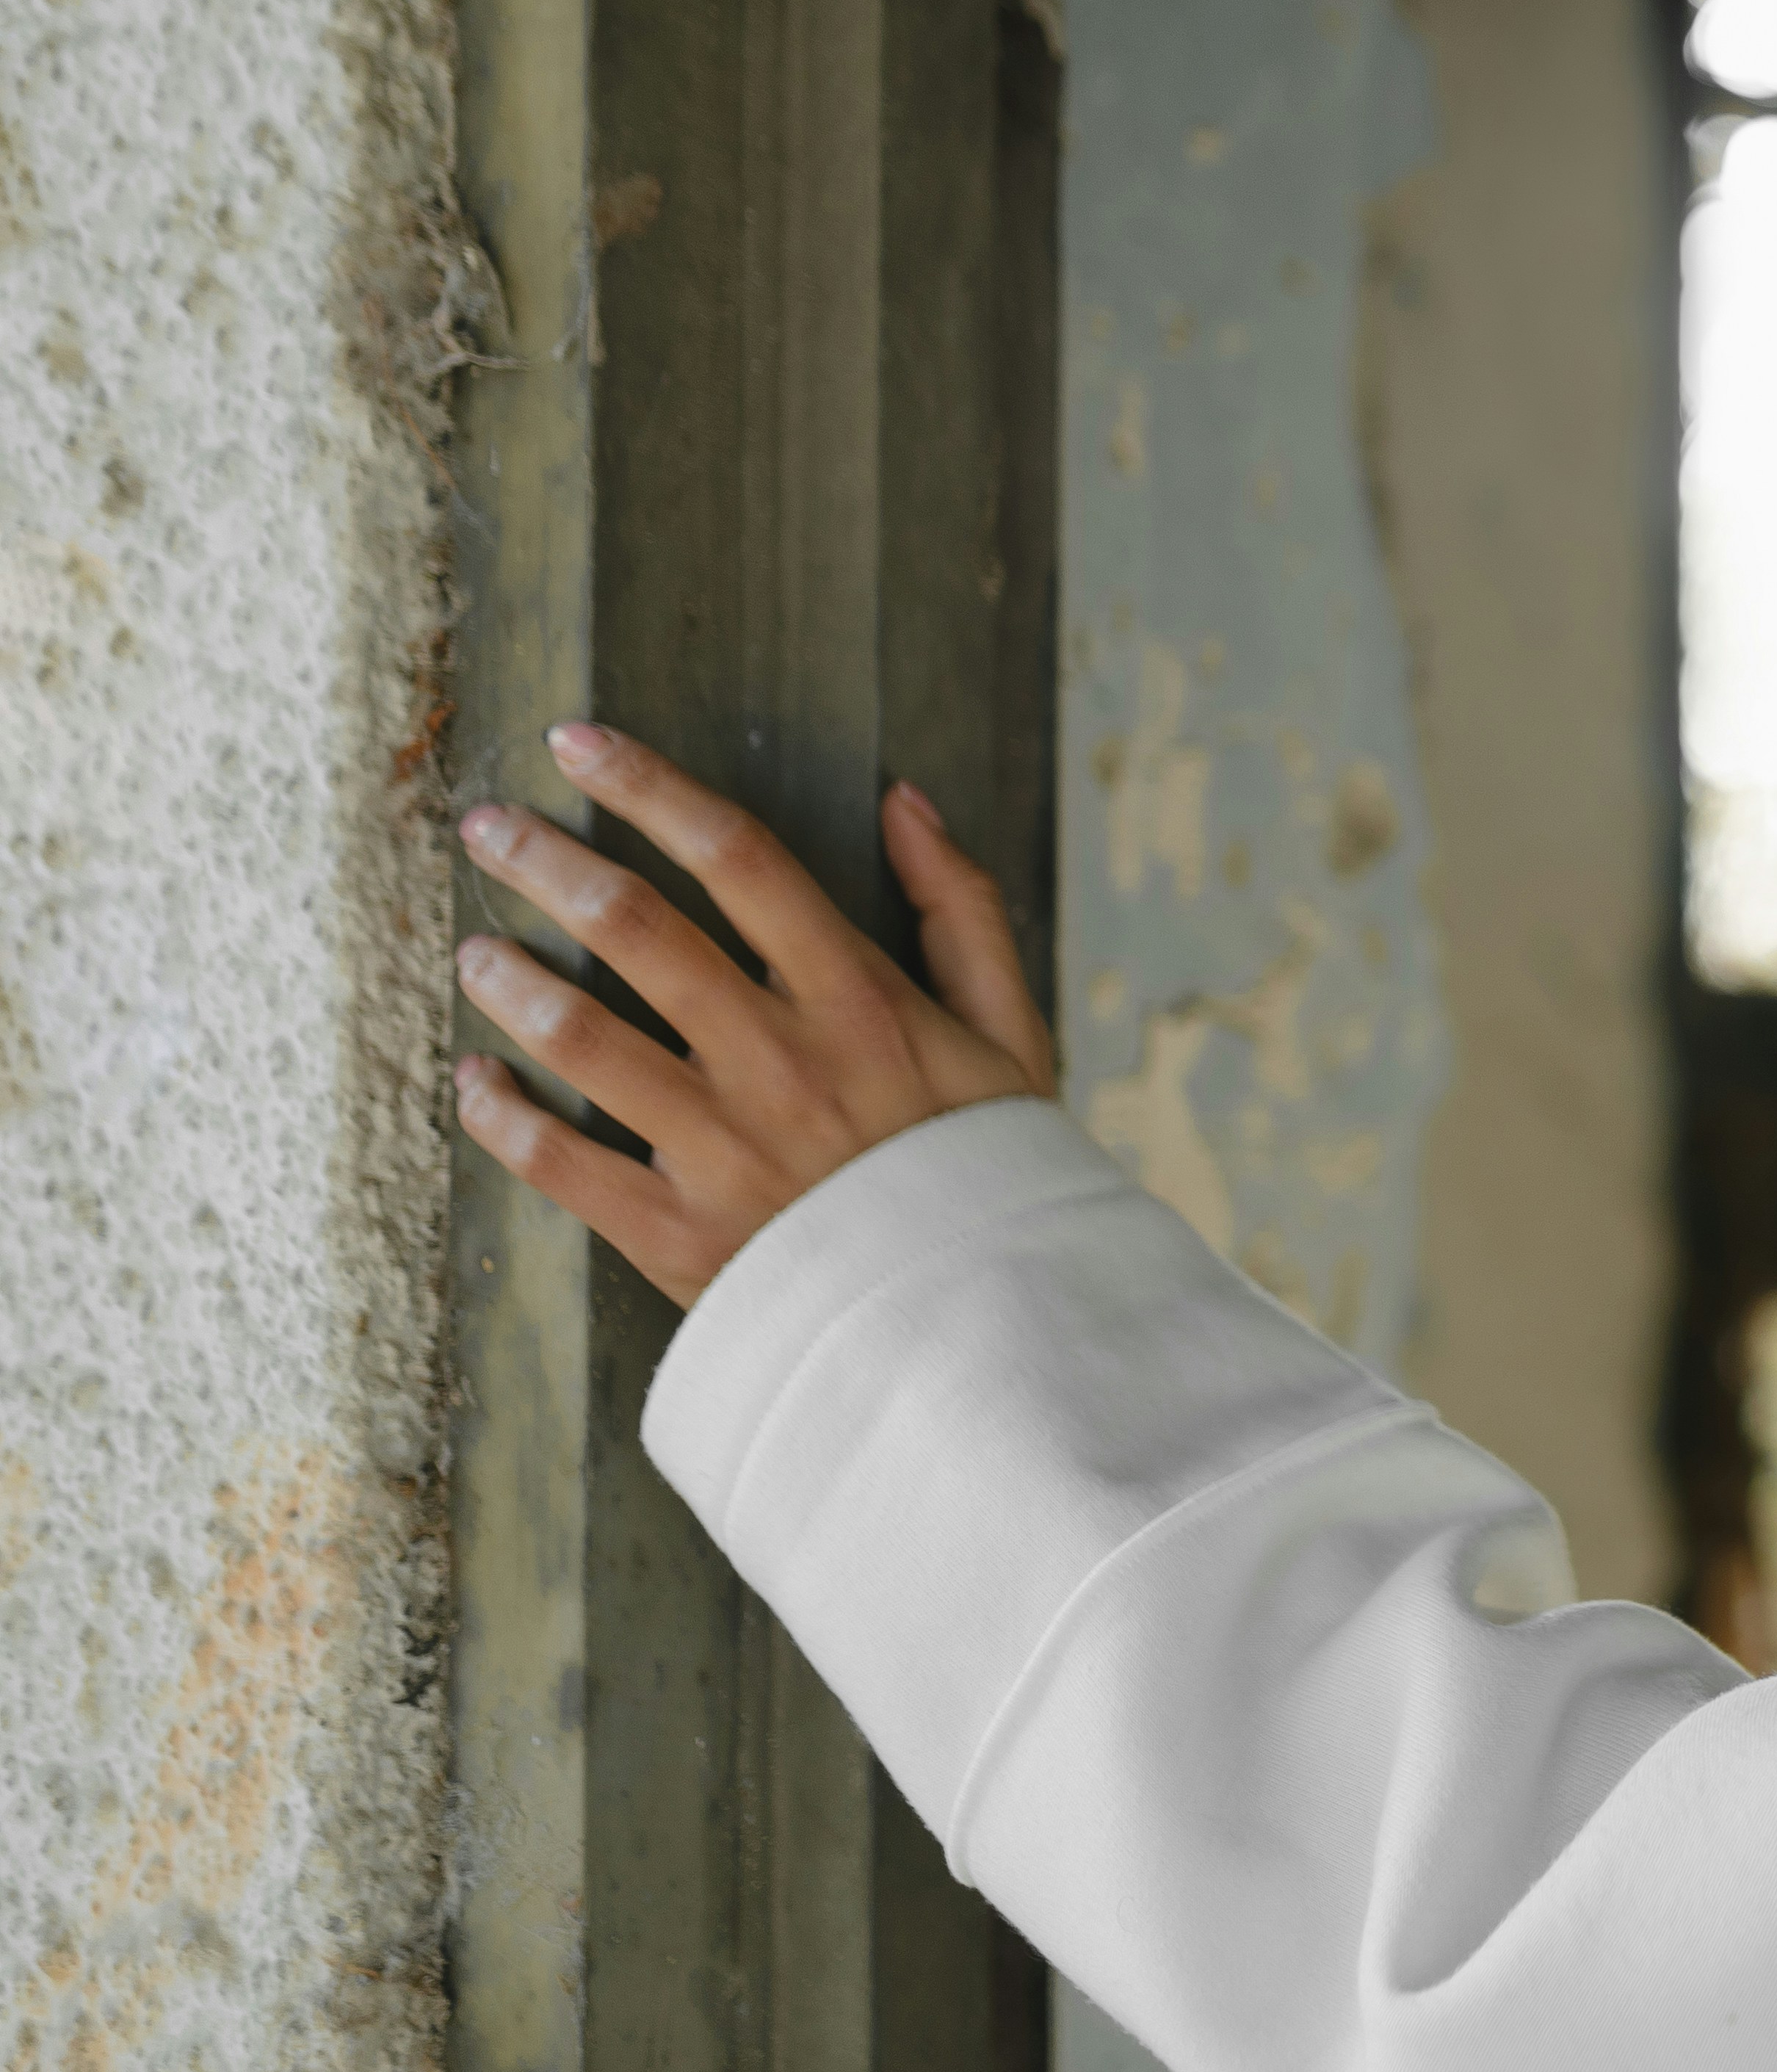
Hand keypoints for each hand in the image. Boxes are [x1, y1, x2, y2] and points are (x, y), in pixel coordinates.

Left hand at [451, 720, 1053, 1307]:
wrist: (980, 1327)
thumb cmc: (991, 1168)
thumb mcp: (1012, 1030)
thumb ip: (961, 908)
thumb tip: (906, 800)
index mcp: (860, 998)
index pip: (739, 858)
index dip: (649, 788)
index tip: (580, 744)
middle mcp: (782, 1059)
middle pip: (637, 928)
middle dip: (546, 860)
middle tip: (486, 828)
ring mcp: (723, 1147)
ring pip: (583, 1037)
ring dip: (510, 981)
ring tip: (474, 951)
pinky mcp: (677, 1233)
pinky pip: (559, 1163)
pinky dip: (499, 1116)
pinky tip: (470, 1080)